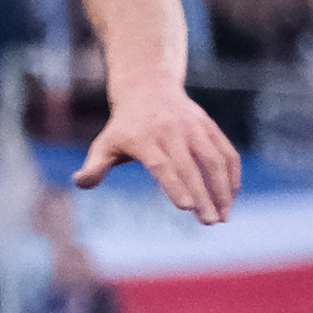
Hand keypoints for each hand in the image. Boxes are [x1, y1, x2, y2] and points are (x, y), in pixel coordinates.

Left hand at [76, 87, 238, 222]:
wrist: (148, 89)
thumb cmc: (123, 127)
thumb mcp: (104, 144)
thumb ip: (95, 167)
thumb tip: (80, 183)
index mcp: (144, 138)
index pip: (163, 165)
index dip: (175, 185)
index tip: (186, 207)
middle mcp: (171, 131)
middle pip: (191, 165)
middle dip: (203, 195)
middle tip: (210, 222)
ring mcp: (193, 127)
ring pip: (215, 158)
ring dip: (223, 188)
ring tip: (224, 216)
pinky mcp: (209, 127)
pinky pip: (226, 152)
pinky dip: (232, 175)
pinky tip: (230, 198)